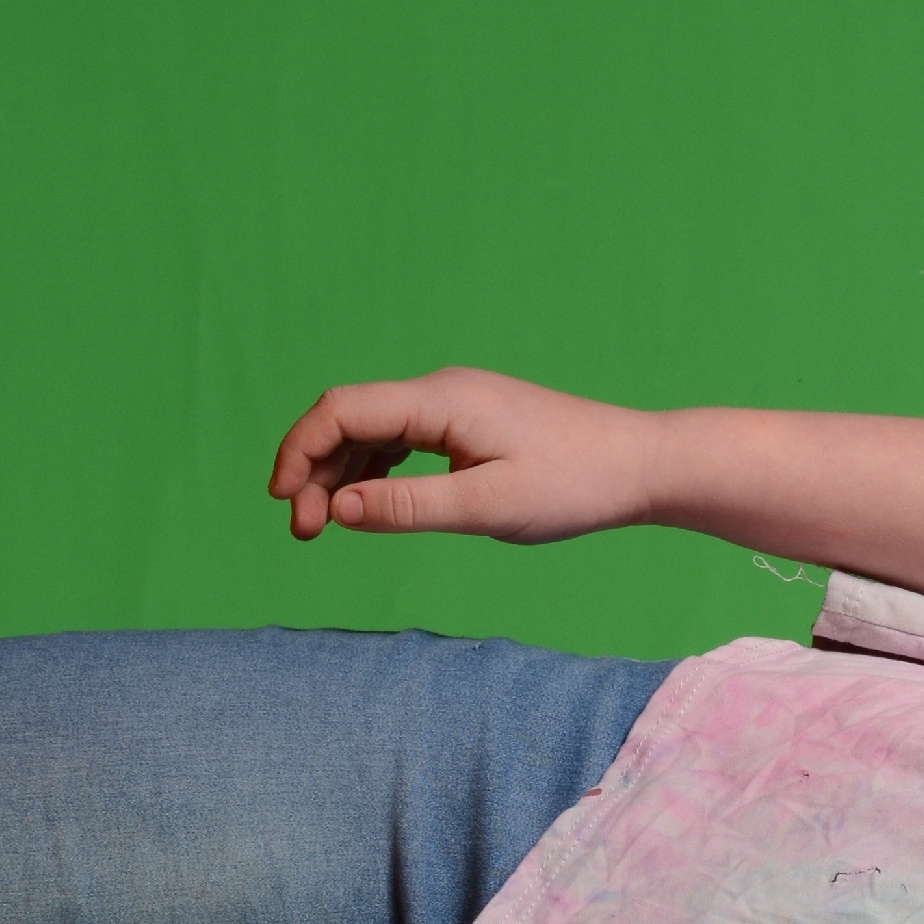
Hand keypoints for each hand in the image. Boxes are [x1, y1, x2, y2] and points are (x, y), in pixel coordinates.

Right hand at [267, 366, 663, 544]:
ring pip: (373, 431)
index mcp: (440, 401)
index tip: (283, 504)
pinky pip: (403, 439)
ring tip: (326, 526)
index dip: (298, 452)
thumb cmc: (576, 484)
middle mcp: (441, 392)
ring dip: (341, 474)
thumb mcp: (488, 507)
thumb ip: (408, 508)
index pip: (341, 410)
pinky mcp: (470, 425)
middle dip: (313, 469)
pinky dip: (376, 471)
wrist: (641, 466)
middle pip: (348, 418)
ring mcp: (456, 406)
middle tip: (303, 531)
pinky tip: (368, 506)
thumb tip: (336, 510)